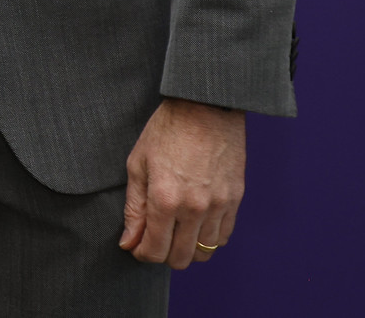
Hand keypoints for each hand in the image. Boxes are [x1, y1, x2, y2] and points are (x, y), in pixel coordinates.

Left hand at [117, 97, 244, 268]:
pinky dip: (207, 237)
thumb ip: (134, 208)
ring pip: (204, 252)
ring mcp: (218, 205)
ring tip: (175, 230)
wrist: (206, 106)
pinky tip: (195, 223)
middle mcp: (194, 208)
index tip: (137, 245)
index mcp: (165, 199)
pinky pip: (223, 236)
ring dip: (187, 248)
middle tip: (154, 238)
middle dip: (163, 254)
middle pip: (180, 259)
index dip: (141, 253)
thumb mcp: (138, 164)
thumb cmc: (168, 129)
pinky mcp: (235, 199)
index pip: (154, 251)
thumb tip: (129, 242)